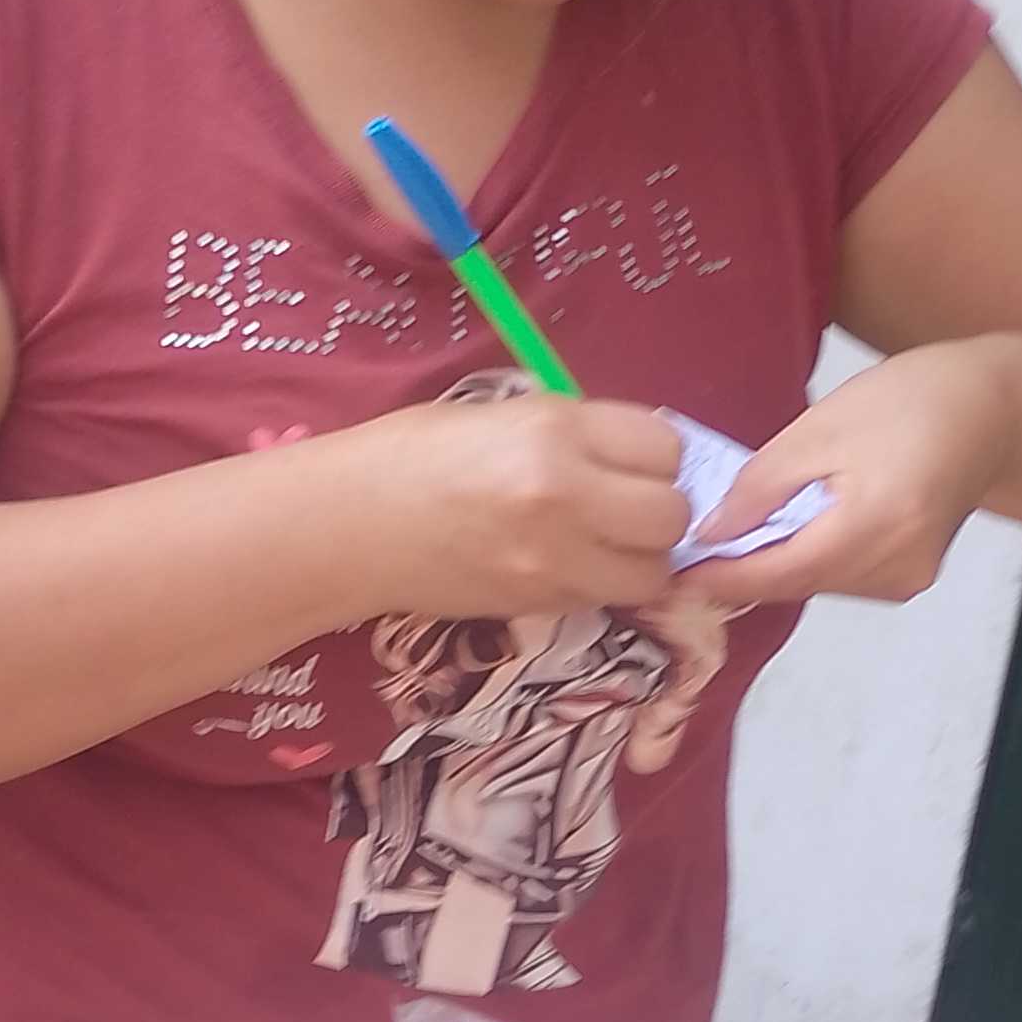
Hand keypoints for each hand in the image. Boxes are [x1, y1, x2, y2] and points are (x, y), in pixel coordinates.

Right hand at [352, 389, 690, 616]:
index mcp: (554, 432)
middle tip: (626, 505)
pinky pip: (605, 599)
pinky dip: (601, 585)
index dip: (654, 455)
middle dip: (660, 510)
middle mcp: (564, 497)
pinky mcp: (539, 606)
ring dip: (640, 559)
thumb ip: (575, 433)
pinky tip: (568, 564)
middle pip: (671, 516)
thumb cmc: (415, 454)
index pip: (664, 446)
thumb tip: (636, 457)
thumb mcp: (504, 414)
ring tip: (605, 543)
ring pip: (652, 574)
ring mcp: (553, 561)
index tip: (630, 459)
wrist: (350, 526)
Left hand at [695, 344, 1017, 606]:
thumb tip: (710, 534)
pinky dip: (809, 558)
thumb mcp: (820, 428)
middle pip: (795, 584)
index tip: (671, 574)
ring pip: (816, 584)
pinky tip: (791, 528)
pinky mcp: (909, 579)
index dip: (720, 577)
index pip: (778, 572)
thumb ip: (761, 488)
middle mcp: (894, 568)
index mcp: (873, 525)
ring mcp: (906, 580)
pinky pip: (841, 577)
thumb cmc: (908, 401)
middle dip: (742, 568)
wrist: (991, 410)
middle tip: (689, 547)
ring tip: (737, 530)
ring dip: (774, 563)